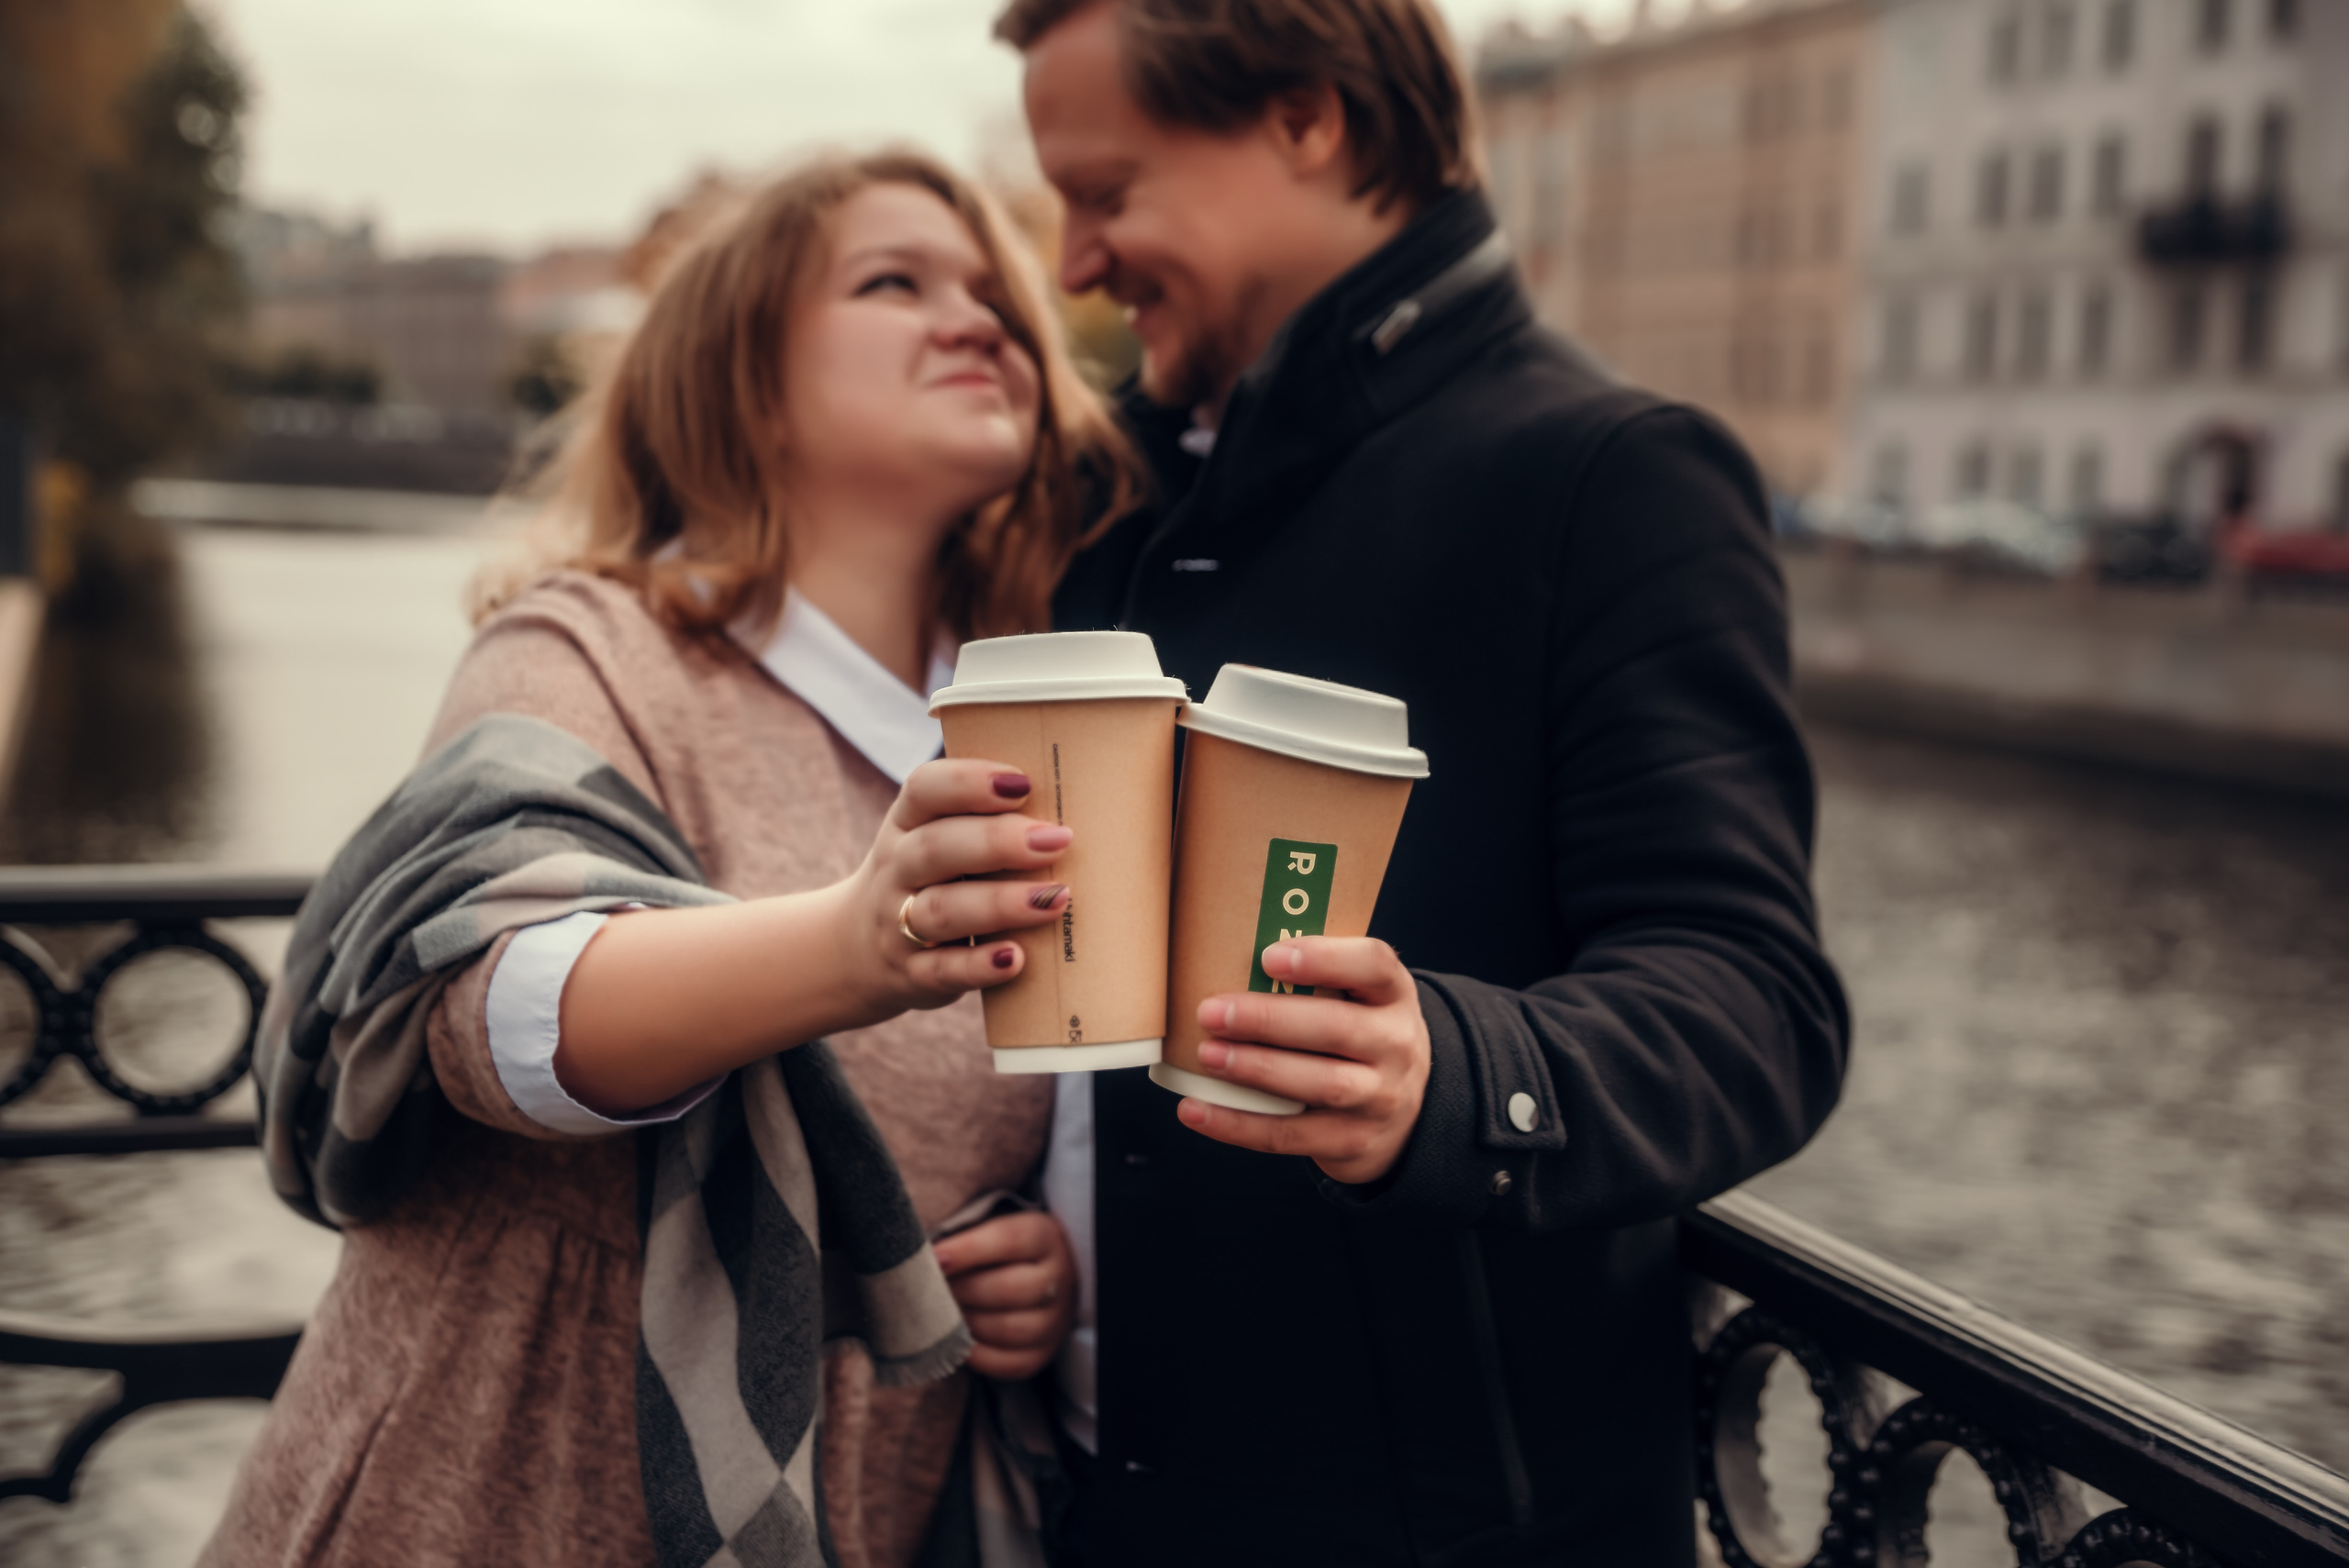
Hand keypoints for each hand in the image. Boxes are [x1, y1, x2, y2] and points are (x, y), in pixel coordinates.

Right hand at [837, 758, 1072, 1024]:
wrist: (861, 950)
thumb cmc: (931, 880)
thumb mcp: (938, 840)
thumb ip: (988, 821)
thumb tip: (1080, 799)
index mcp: (907, 823)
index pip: (924, 789)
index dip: (969, 782)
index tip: (1023, 783)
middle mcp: (898, 868)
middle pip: (936, 848)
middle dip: (998, 841)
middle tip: (1057, 840)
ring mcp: (899, 923)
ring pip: (941, 910)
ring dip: (1001, 903)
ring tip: (1055, 899)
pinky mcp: (913, 973)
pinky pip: (943, 970)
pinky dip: (979, 966)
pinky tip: (1016, 959)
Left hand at [933, 1210, 1078, 1380]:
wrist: (1036, 1276)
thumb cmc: (998, 1250)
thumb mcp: (989, 1229)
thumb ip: (961, 1237)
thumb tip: (922, 1255)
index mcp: (1043, 1236)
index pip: (1009, 1240)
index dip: (967, 1250)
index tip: (934, 1258)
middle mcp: (1058, 1278)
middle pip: (1010, 1289)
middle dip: (963, 1291)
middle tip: (932, 1290)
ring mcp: (1055, 1320)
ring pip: (1010, 1329)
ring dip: (967, 1324)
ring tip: (942, 1315)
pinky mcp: (1043, 1353)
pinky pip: (1009, 1364)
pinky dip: (976, 1355)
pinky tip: (957, 1340)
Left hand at [1175, 937, 1430, 1184]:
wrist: (1403, 1111)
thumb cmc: (1358, 1037)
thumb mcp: (1358, 998)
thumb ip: (1315, 979)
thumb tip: (1223, 958)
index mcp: (1393, 995)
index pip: (1373, 965)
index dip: (1324, 959)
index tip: (1268, 957)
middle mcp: (1396, 1045)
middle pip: (1337, 1027)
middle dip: (1268, 1019)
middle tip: (1211, 1012)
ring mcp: (1380, 1098)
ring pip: (1322, 1084)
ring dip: (1257, 1069)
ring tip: (1208, 1055)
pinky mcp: (1354, 1141)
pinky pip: (1291, 1135)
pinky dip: (1238, 1125)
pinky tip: (1196, 1109)